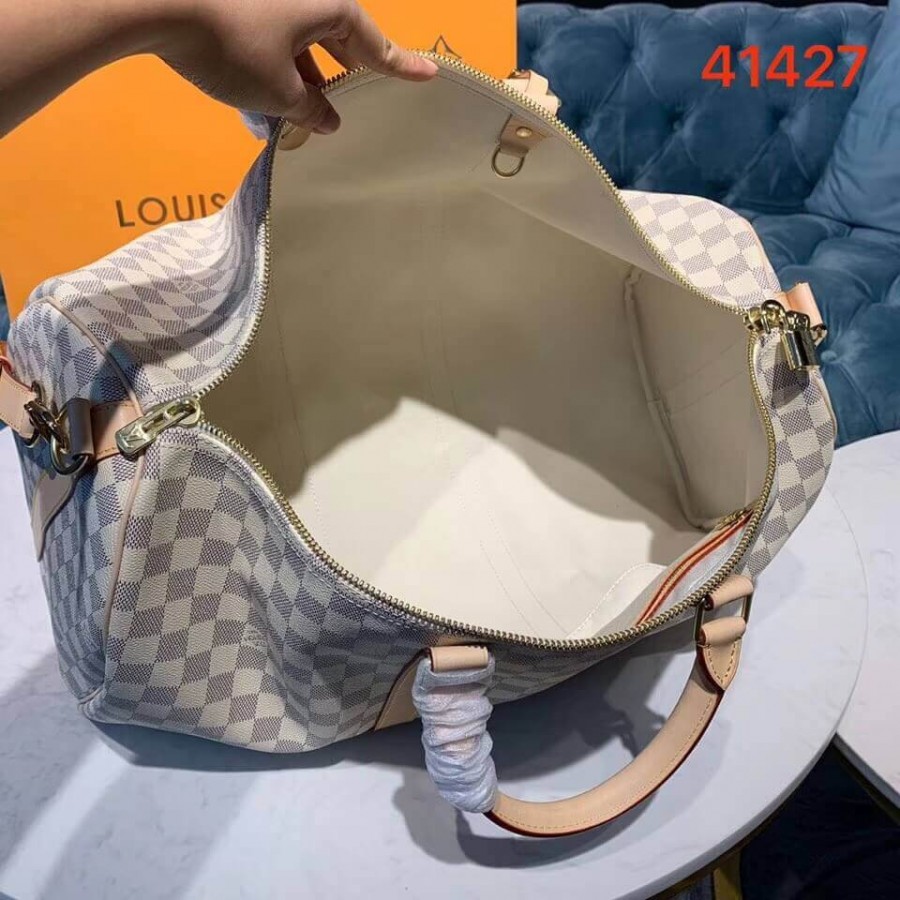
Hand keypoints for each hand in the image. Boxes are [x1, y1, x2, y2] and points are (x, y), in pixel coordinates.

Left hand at [156, 0, 437, 133]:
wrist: (154, 4)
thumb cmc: (231, 47)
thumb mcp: (279, 93)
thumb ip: (311, 109)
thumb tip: (329, 120)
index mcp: (326, 9)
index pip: (373, 45)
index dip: (400, 66)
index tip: (429, 75)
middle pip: (338, 37)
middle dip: (348, 72)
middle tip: (367, 97)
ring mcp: (270, 2)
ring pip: (303, 41)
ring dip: (310, 76)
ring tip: (312, 113)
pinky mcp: (240, 8)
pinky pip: (275, 38)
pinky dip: (281, 66)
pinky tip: (272, 99)